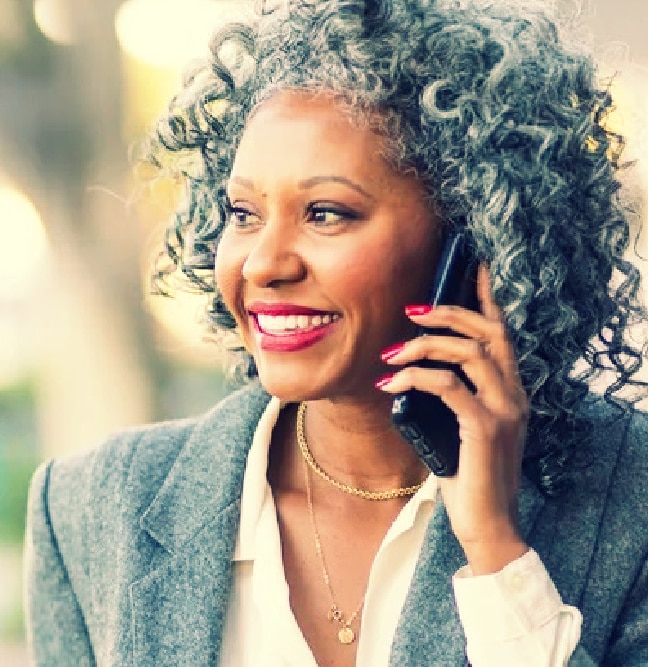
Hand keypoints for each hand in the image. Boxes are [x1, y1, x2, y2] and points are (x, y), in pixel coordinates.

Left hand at [377, 264, 529, 573]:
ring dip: (424, 346)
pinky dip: (416, 379)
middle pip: (488, 332)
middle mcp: (515, 395)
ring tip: (390, 355)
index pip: (502, 333)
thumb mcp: (454, 428)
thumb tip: (407, 373)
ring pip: (469, 353)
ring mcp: (506, 411)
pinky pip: (448, 387)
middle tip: (410, 309)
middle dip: (447, 312)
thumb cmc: (466, 477)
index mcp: (510, 391)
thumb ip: (445, 397)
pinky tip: (390, 385)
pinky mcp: (486, 429)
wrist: (487, 527)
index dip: (486, 297)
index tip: (472, 265)